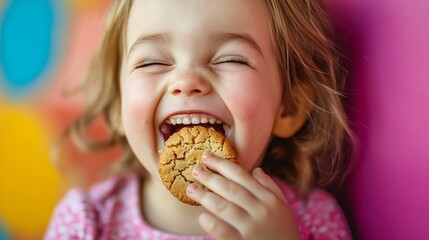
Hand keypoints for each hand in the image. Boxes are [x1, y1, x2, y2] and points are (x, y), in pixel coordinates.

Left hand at [186, 153, 300, 239]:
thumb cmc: (283, 232)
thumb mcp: (283, 208)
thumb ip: (270, 188)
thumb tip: (255, 170)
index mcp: (268, 199)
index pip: (241, 176)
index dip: (222, 165)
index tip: (207, 157)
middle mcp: (260, 211)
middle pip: (230, 189)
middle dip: (210, 177)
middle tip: (195, 169)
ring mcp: (251, 229)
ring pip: (223, 207)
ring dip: (204, 196)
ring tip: (191, 189)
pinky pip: (222, 231)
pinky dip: (210, 222)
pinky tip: (202, 216)